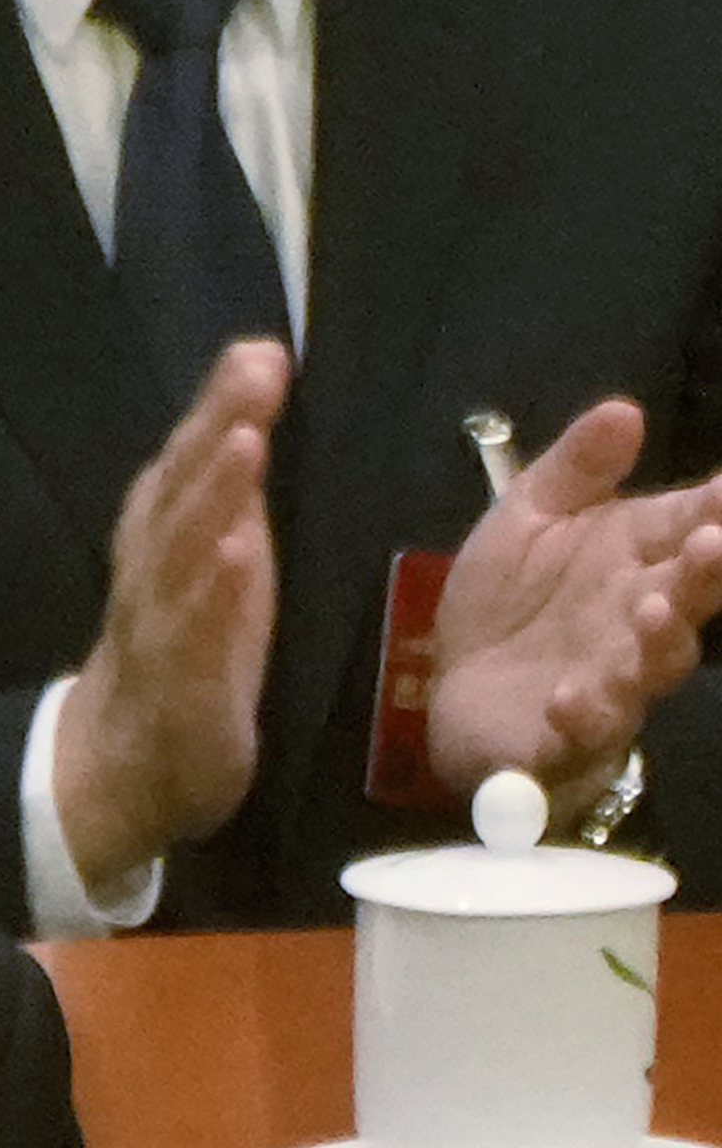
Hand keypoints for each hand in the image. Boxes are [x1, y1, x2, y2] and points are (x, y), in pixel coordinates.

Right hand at [53, 340, 287, 895]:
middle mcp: (156, 566)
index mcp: (168, 534)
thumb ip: (228, 488)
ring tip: (246, 439)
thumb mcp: (213, 557)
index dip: (220, 402)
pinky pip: (193, 630)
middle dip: (217, 424)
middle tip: (254, 364)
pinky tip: (237, 553)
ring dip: (211, 493)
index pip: (191, 457)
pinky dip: (213, 590)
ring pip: (183, 547)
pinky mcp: (180, 681)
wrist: (126, 766)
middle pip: (181, 485)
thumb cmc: (185, 653)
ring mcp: (163, 622)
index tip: (259, 348)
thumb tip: (251, 407)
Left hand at [426, 396, 721, 804]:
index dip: (717, 509)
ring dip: (656, 643)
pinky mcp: (564, 738)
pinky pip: (582, 734)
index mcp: (639, 559)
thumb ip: (575, 469)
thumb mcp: (528, 517)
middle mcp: (638, 620)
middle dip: (705, 575)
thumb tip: (623, 409)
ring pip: (651, 668)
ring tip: (652, 613)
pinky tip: (566, 697)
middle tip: (710, 545)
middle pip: (688, 600)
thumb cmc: (509, 598)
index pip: (694, 526)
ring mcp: (610, 681)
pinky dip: (580, 718)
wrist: (453, 683)